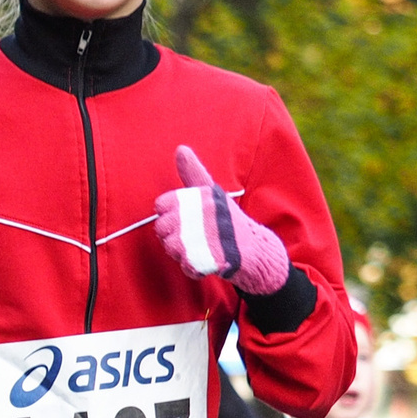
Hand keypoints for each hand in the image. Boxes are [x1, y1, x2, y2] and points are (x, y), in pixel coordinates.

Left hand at [152, 146, 291, 294]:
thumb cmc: (228, 220)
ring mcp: (207, 237)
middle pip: (162, 229)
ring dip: (182, 254)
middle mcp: (204, 214)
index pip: (161, 205)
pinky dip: (193, 268)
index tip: (185, 219)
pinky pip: (186, 266)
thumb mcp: (211, 192)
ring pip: (171, 249)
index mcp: (201, 196)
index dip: (169, 216)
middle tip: (195, 237)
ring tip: (201, 248)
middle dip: (174, 237)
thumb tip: (180, 149)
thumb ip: (193, 172)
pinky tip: (206, 261)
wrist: (255, 249)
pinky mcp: (212, 258)